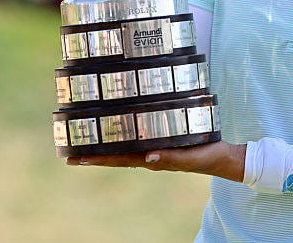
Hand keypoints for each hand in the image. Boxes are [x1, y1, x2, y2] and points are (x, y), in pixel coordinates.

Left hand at [66, 140, 245, 182]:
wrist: (222, 157)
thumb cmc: (206, 157)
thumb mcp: (189, 157)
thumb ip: (170, 158)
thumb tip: (147, 157)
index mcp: (152, 159)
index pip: (118, 159)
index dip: (97, 158)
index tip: (77, 157)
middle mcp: (149, 155)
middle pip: (115, 156)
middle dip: (93, 154)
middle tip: (69, 153)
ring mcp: (155, 149)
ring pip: (124, 149)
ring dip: (105, 147)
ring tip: (86, 143)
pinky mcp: (163, 141)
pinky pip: (138, 140)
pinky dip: (123, 138)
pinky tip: (119, 132)